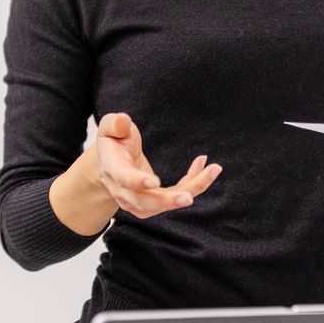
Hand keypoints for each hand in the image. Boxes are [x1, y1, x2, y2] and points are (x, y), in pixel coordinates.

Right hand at [94, 112, 221, 219]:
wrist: (112, 165)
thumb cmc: (114, 143)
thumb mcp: (110, 128)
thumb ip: (115, 124)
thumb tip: (122, 119)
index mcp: (113, 169)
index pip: (123, 178)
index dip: (137, 182)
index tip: (154, 182)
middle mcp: (123, 191)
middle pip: (145, 201)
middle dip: (168, 200)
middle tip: (189, 197)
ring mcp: (137, 200)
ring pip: (165, 203)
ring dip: (191, 189)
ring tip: (212, 170)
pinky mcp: (154, 202)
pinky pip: (176, 195)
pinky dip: (193, 183)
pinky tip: (205, 166)